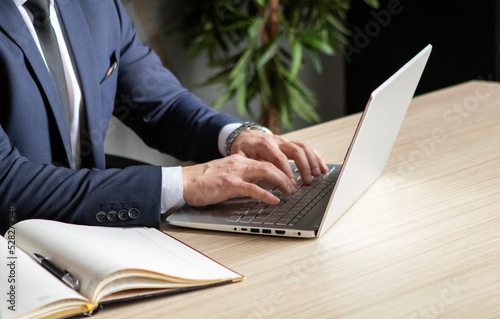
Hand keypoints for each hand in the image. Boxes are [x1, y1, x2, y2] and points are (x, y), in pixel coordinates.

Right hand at [182, 155, 296, 206]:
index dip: (281, 169)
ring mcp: (234, 173)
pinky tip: (275, 200)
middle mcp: (239, 163)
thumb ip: (241, 178)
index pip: (265, 161)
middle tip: (295, 185)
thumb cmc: (202, 182)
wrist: (183, 182)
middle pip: (270, 164)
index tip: (291, 178)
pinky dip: (266, 194)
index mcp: (239, 161)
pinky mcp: (229, 184)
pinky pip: (252, 188)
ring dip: (282, 181)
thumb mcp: (225, 175)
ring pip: (265, 171)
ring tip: (290, 191)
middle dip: (286, 174)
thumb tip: (258, 186)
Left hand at [230, 130, 328, 184]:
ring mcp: (285, 141)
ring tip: (318, 175)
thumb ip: (249, 168)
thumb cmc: (242, 149)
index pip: (279, 159)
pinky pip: (306, 147)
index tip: (291, 186)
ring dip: (312, 161)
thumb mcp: (240, 158)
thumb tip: (255, 183)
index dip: (287, 173)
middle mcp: (277, 140)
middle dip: (303, 167)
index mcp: (264, 145)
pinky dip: (315, 157)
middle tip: (307, 182)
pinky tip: (322, 167)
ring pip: (303, 147)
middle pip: (295, 150)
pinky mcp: (290, 143)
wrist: (244, 135)